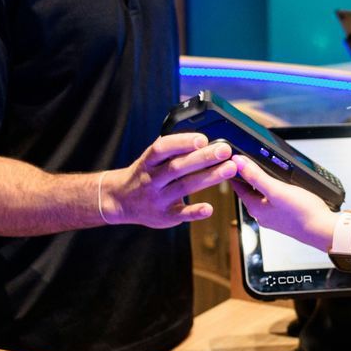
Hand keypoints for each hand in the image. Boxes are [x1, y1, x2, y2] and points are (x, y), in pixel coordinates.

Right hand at [101, 133, 236, 227]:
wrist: (121, 201)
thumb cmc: (144, 174)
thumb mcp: (150, 158)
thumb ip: (170, 148)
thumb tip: (200, 135)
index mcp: (148, 161)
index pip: (162, 148)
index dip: (182, 142)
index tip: (202, 138)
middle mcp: (152, 179)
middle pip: (178, 167)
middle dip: (203, 158)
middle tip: (225, 150)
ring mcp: (158, 198)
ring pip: (184, 186)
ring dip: (208, 177)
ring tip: (229, 169)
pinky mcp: (165, 216)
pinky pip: (180, 214)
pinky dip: (195, 211)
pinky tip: (209, 208)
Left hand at [229, 156, 337, 249]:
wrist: (323, 230)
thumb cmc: (302, 212)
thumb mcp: (276, 189)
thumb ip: (256, 176)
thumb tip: (238, 163)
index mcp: (255, 208)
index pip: (237, 186)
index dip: (235, 171)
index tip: (234, 158)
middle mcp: (262, 214)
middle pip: (248, 191)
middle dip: (248, 175)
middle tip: (247, 159)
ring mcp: (273, 216)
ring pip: (261, 195)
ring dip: (261, 182)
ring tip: (264, 168)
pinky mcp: (284, 216)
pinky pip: (273, 200)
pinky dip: (273, 190)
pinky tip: (281, 185)